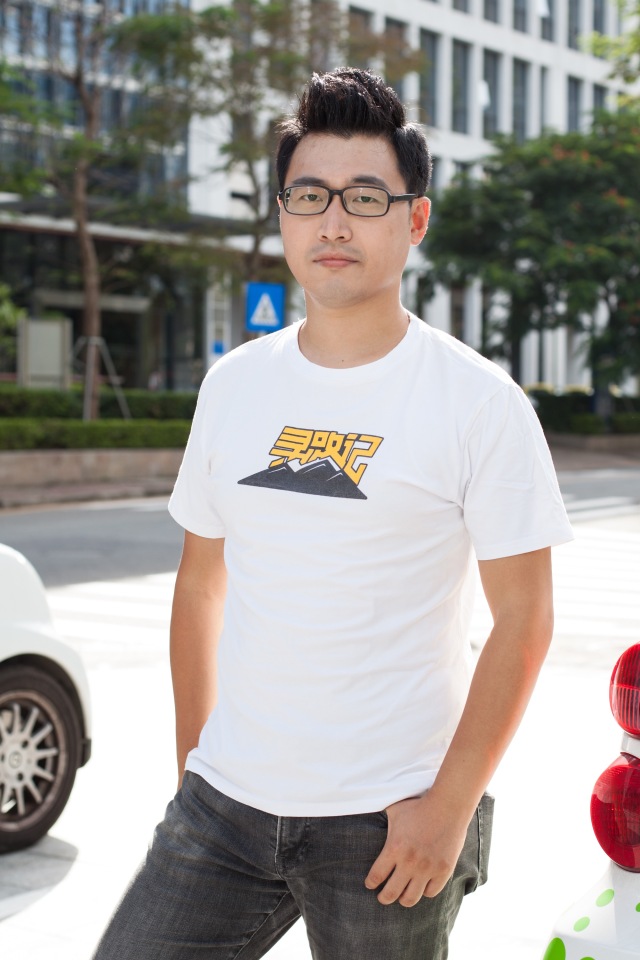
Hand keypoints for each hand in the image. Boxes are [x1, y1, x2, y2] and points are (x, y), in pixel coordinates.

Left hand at [364, 793, 468, 907]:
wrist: (448, 806)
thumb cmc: (418, 806)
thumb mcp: (394, 810)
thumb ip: (380, 817)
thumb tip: (364, 810)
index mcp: (394, 848)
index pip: (376, 876)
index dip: (370, 883)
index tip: (370, 885)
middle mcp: (409, 862)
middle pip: (390, 893)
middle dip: (383, 898)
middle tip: (382, 897)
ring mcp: (427, 868)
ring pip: (410, 899)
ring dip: (403, 899)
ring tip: (401, 896)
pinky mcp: (443, 871)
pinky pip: (430, 892)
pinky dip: (424, 891)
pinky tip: (421, 886)